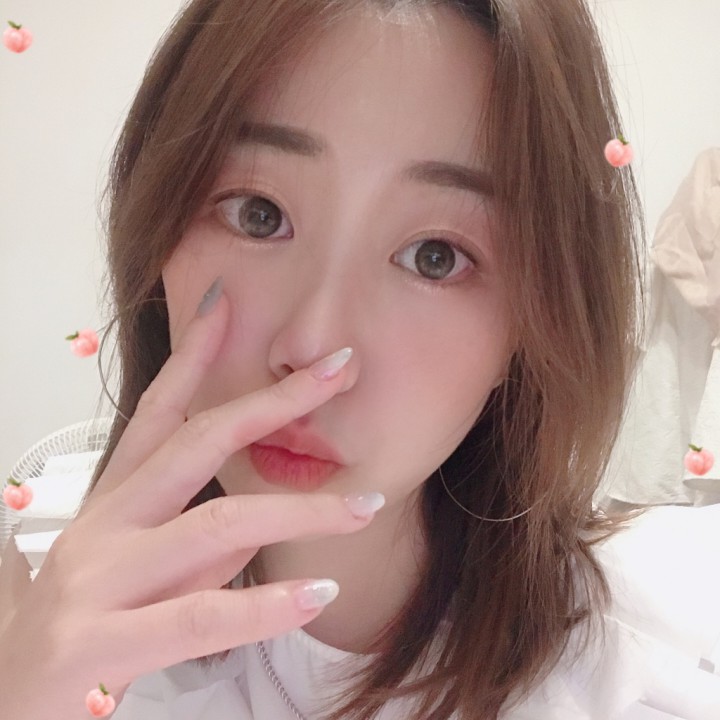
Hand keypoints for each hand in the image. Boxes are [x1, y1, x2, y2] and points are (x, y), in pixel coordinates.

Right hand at [0, 282, 373, 718]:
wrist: (3, 714)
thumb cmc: (79, 635)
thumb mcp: (141, 573)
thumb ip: (199, 544)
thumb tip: (262, 518)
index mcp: (113, 504)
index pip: (157, 411)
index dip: (192, 354)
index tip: (228, 304)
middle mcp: (103, 527)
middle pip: (197, 443)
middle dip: (273, 402)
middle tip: (338, 371)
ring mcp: (96, 580)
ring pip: (215, 526)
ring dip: (301, 511)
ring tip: (367, 505)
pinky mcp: (94, 644)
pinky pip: (199, 617)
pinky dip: (266, 607)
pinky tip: (317, 595)